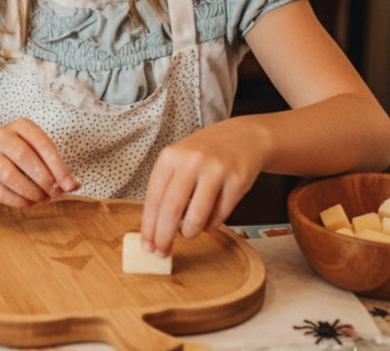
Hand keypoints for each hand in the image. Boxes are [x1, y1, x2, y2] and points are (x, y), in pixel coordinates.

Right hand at [0, 118, 77, 206]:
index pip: (42, 143)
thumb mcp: (41, 155)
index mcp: (21, 126)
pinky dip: (18, 201)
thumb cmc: (24, 158)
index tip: (69, 185)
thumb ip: (59, 169)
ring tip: (42, 198)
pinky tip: (29, 203)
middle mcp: (2, 136)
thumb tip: (73, 185)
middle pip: (24, 156)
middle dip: (44, 178)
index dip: (58, 166)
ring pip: (9, 175)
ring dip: (31, 191)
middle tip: (55, 193)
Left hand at [140, 119, 264, 255]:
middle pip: (172, 208)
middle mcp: (191, 161)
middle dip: (164, 236)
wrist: (243, 138)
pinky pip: (221, 214)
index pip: (154, 197)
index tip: (146, 245)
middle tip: (162, 253)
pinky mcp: (237, 181)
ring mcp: (215, 170)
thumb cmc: (203, 155)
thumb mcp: (179, 161)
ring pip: (197, 215)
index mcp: (170, 157)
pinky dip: (211, 225)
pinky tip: (208, 222)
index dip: (149, 225)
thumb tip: (156, 229)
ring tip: (188, 234)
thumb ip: (168, 188)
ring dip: (190, 232)